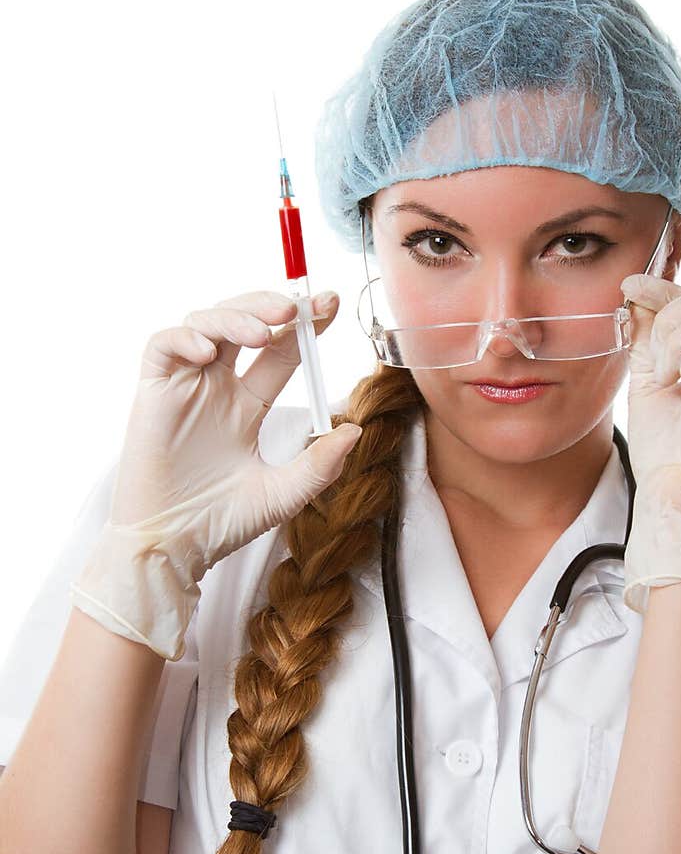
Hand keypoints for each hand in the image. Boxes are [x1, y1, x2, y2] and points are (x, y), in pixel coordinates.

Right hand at [71, 290, 361, 659]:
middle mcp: (217, 388)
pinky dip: (184, 337)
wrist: (173, 548)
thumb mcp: (283, 494)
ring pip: (206, 322)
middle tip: (299, 307)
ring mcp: (184, 386)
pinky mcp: (153, 392)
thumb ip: (318, 465)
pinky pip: (162, 345)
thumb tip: (354, 429)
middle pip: (244, 323)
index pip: (280, 351)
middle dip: (271, 306)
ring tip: (263, 331)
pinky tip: (207, 352)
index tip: (331, 304)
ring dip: (236, 316)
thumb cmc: (220, 524)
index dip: (304, 325)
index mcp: (247, 405)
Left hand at [617, 273, 680, 615]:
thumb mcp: (645, 381)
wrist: (670, 493)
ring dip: (679, 339)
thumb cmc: (661, 449)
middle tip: (654, 361)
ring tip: (665, 377)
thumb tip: (635, 294)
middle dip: (670, 320)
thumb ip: (645, 339)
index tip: (627, 286)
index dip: (663, 290)